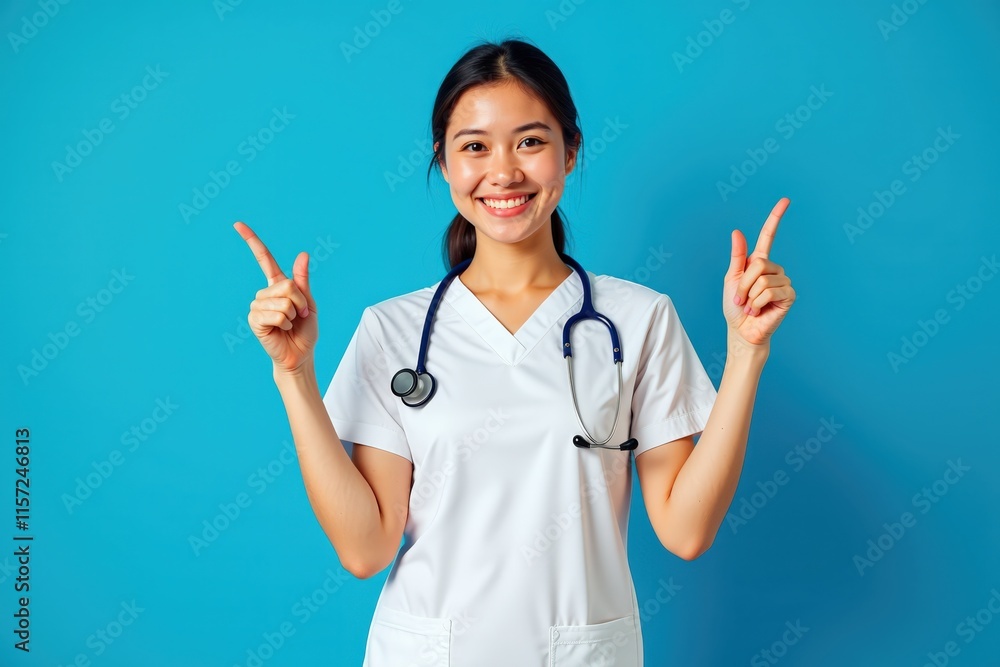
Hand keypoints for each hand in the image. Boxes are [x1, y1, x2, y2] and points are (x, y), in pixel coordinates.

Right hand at [234, 221, 317, 374]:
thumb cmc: (304, 330)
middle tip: (299, 315)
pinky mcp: (255, 320)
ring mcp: (257, 306)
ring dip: (293, 314)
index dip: (251, 241)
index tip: (237, 224)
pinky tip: (281, 330)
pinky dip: (285, 323)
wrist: (300, 355)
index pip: (263, 259)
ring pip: (283, 301)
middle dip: (300, 301)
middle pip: (287, 285)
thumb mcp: (308, 302)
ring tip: (290, 324)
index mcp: (277, 286)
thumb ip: (302, 280)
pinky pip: (277, 314)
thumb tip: (303, 254)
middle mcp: (264, 293)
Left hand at [723, 197, 795, 347]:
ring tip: (750, 306)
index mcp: (760, 262)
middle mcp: (774, 269)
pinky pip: (769, 291)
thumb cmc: (736, 307)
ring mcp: (783, 282)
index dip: (776, 218)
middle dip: (744, 284)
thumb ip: (738, 257)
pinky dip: (758, 303)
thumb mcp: (732, 279)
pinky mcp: (789, 296)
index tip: (785, 200)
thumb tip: (737, 231)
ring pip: (763, 280)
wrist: (741, 329)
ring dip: (750, 296)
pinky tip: (759, 311)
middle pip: (759, 264)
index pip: (769, 236)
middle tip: (741, 298)